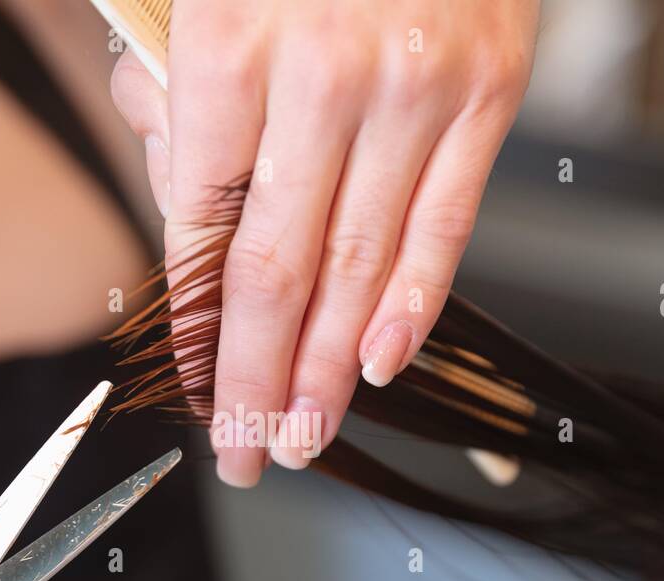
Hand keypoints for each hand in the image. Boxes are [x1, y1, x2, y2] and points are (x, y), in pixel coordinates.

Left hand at [110, 0, 538, 485]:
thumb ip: (172, 89)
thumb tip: (178, 193)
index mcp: (227, 41)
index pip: (200, 226)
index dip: (193, 327)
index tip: (193, 394)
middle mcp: (324, 71)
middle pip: (279, 270)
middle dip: (256, 381)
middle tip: (246, 456)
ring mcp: (416, 86)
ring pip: (362, 267)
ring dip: (327, 371)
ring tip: (303, 438)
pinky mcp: (490, 91)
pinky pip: (448, 224)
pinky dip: (413, 304)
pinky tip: (380, 367)